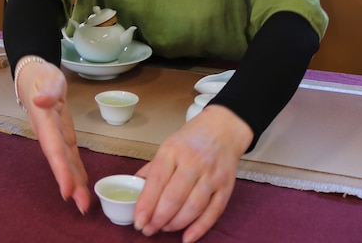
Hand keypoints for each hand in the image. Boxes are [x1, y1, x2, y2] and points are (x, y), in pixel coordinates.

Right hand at [15, 56, 91, 213]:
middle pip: (60, 162)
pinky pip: (71, 157)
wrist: (37, 77)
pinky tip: (83, 187)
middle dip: (70, 184)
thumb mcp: (49, 77)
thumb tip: (41, 101)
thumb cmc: (43, 76)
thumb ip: (49, 89)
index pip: (53, 149)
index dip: (60, 170)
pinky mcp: (64, 137)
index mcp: (46, 122)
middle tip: (82, 206)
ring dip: (75, 184)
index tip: (66, 190)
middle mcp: (50, 135)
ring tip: (84, 205)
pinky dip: (77, 172)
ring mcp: (57, 138)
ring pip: (66, 164)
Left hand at [133, 104, 252, 241]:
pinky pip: (213, 212)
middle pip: (174, 197)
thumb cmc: (191, 139)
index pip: (157, 180)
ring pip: (193, 207)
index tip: (138, 221)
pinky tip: (187, 238)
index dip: (146, 204)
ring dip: (176, 224)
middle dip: (158, 218)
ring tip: (164, 229)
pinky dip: (200, 228)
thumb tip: (136, 191)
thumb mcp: (168, 146)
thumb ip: (153, 169)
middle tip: (148, 230)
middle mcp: (193, 162)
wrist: (224, 128)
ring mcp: (212, 175)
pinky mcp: (226, 187)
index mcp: (173, 150)